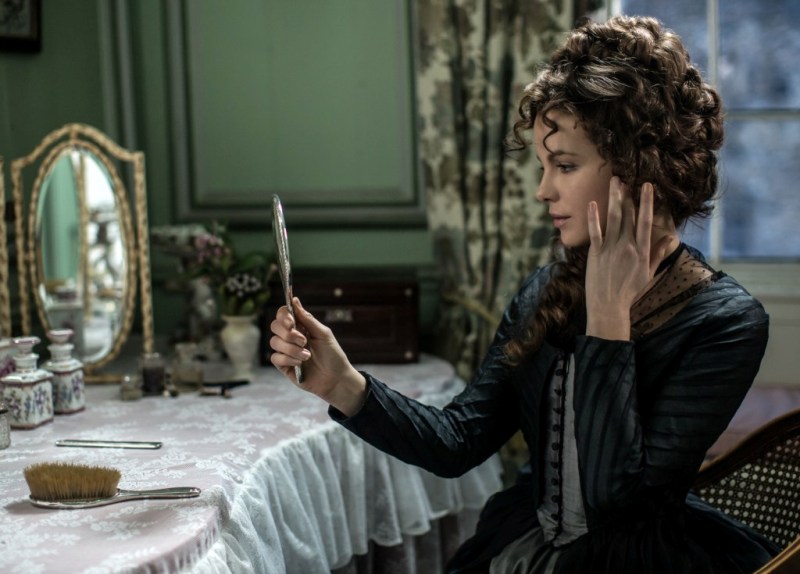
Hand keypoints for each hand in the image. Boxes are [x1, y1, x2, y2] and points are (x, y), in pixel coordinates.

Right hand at [269, 297, 366, 415]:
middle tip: (304, 341)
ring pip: (274, 342)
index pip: (282, 315)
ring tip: (307, 356)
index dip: (283, 316)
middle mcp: (290, 337)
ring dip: (292, 349)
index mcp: (300, 326)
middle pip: (274, 326)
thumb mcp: (323, 334)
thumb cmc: (333, 355)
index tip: (291, 322)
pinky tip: (300, 364)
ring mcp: (286, 351)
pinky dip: (288, 359)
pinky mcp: (284, 366)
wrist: (336, 379)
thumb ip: (307, 318)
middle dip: (289, 334)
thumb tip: (294, 299)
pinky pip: (275, 358)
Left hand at [585, 177, 673, 339]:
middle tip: (626, 176)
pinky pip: (595, 233)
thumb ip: (658, 254)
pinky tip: (593, 204)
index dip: (647, 202)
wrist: (609, 307)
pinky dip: (594, 218)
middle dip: (628, 195)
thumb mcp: (648, 273)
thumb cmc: (629, 291)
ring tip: (614, 182)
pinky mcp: (596, 254)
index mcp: (642, 251)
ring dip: (614, 199)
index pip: (646, 221)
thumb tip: (669, 238)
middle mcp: (628, 247)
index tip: (647, 186)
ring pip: (613, 219)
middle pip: (629, 216)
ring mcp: (611, 249)